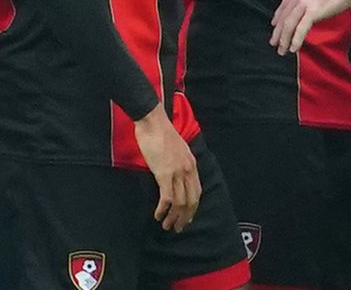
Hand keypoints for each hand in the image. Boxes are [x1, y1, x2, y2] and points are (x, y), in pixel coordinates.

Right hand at [134, 107, 200, 231]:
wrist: (153, 122)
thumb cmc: (160, 132)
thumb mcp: (177, 148)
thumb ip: (179, 162)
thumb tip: (174, 175)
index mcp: (192, 164)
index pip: (197, 192)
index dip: (193, 208)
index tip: (187, 217)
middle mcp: (188, 170)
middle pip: (191, 200)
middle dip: (185, 217)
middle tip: (178, 228)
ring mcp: (177, 172)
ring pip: (180, 202)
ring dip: (173, 217)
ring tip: (167, 226)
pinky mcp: (164, 174)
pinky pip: (167, 198)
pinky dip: (163, 210)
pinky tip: (158, 215)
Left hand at [270, 0, 350, 53]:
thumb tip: (308, 4)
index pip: (284, 4)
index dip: (278, 17)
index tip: (275, 25)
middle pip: (284, 16)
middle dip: (277, 32)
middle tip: (273, 42)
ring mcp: (305, 2)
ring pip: (289, 24)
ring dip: (284, 39)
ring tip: (282, 50)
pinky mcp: (313, 11)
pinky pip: (300, 29)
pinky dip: (295, 40)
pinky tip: (293, 48)